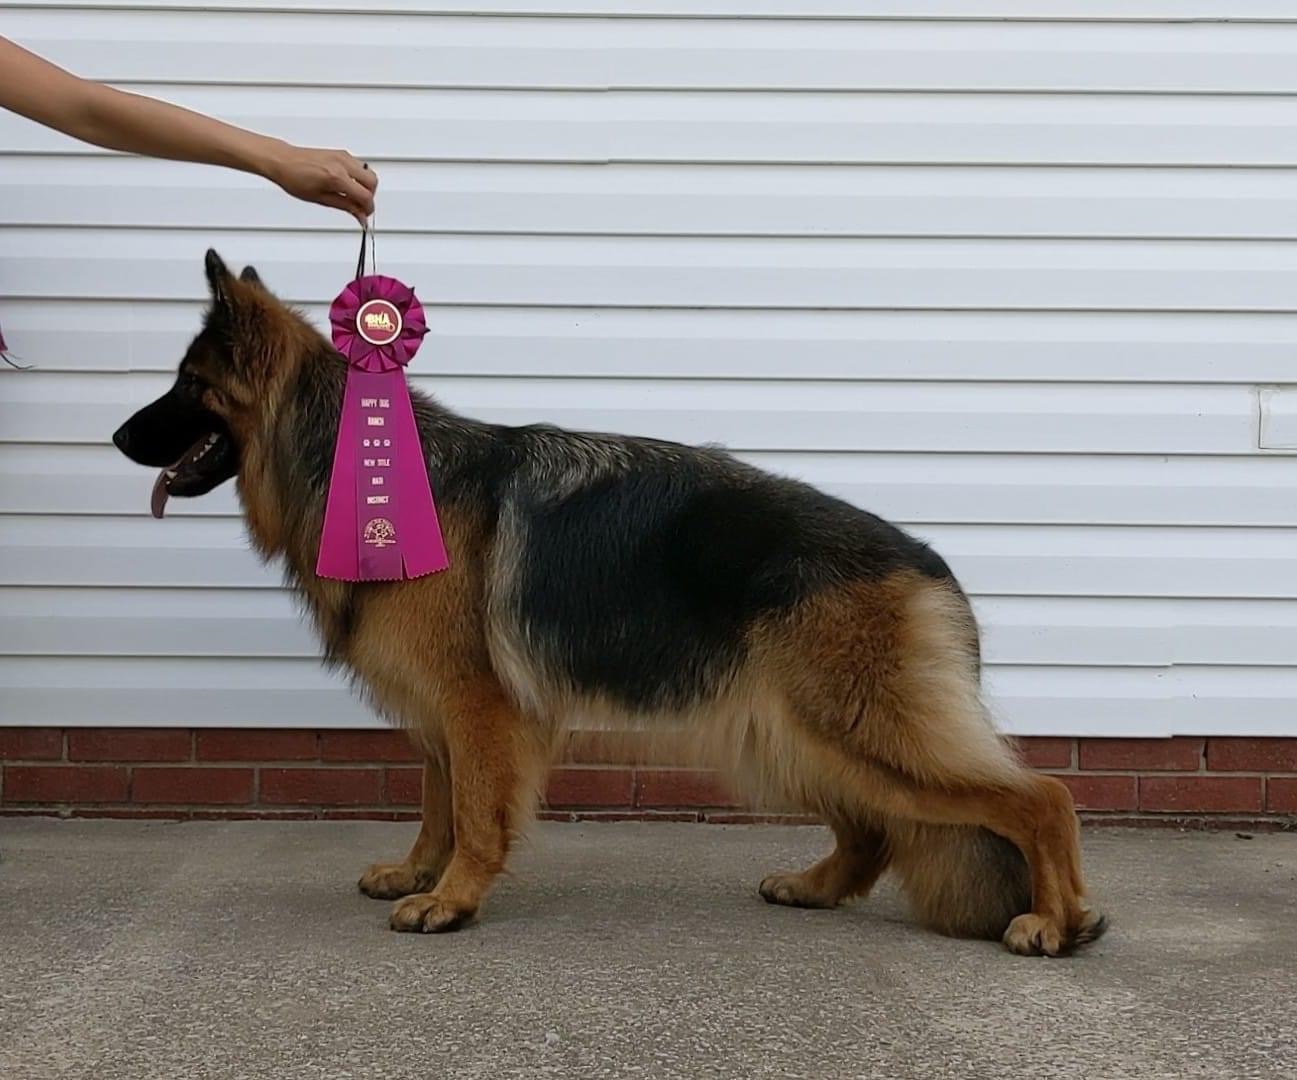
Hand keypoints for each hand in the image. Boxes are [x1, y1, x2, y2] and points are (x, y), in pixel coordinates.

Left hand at [262, 143, 377, 222]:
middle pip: (373, 182)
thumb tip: (360, 216)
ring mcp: (343, 156)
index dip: (368, 209)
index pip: (365, 196)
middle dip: (370, 196)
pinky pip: (360, 166)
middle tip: (360, 206)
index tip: (365, 215)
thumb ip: (345, 207)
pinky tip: (349, 184)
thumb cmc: (294, 178)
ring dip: (366, 186)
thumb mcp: (321, 199)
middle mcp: (342, 164)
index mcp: (337, 177)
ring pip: (368, 172)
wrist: (282, 161)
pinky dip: (359, 177)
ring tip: (353, 196)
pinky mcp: (341, 153)